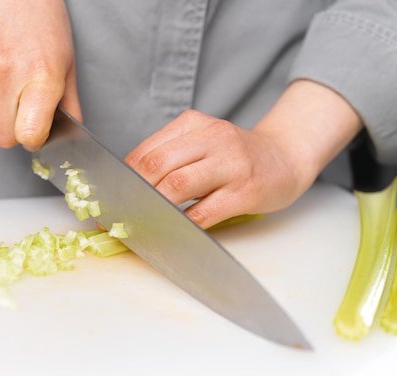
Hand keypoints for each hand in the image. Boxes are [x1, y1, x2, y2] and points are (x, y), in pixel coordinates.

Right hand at [0, 0, 81, 149]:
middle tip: (26, 114)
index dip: (34, 139)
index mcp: (40, 78)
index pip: (27, 135)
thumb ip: (69, 105)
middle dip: (15, 133)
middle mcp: (7, 75)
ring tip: (12, 89)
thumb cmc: (43, 22)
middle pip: (2, 137)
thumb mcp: (67, 65)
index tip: (38, 133)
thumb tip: (69, 134)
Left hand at [125, 80, 362, 228]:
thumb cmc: (236, 155)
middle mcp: (212, 138)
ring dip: (152, 210)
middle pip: (156, 166)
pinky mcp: (245, 191)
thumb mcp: (202, 141)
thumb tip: (128, 188)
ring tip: (140, 224)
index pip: (146, 151)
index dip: (122, 178)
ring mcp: (231, 164)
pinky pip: (204, 213)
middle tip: (119, 216)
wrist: (286, 157)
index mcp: (194, 123)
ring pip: (177, 187)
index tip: (111, 198)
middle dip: (131, 194)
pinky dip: (181, 225)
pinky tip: (172, 231)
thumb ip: (170, 156)